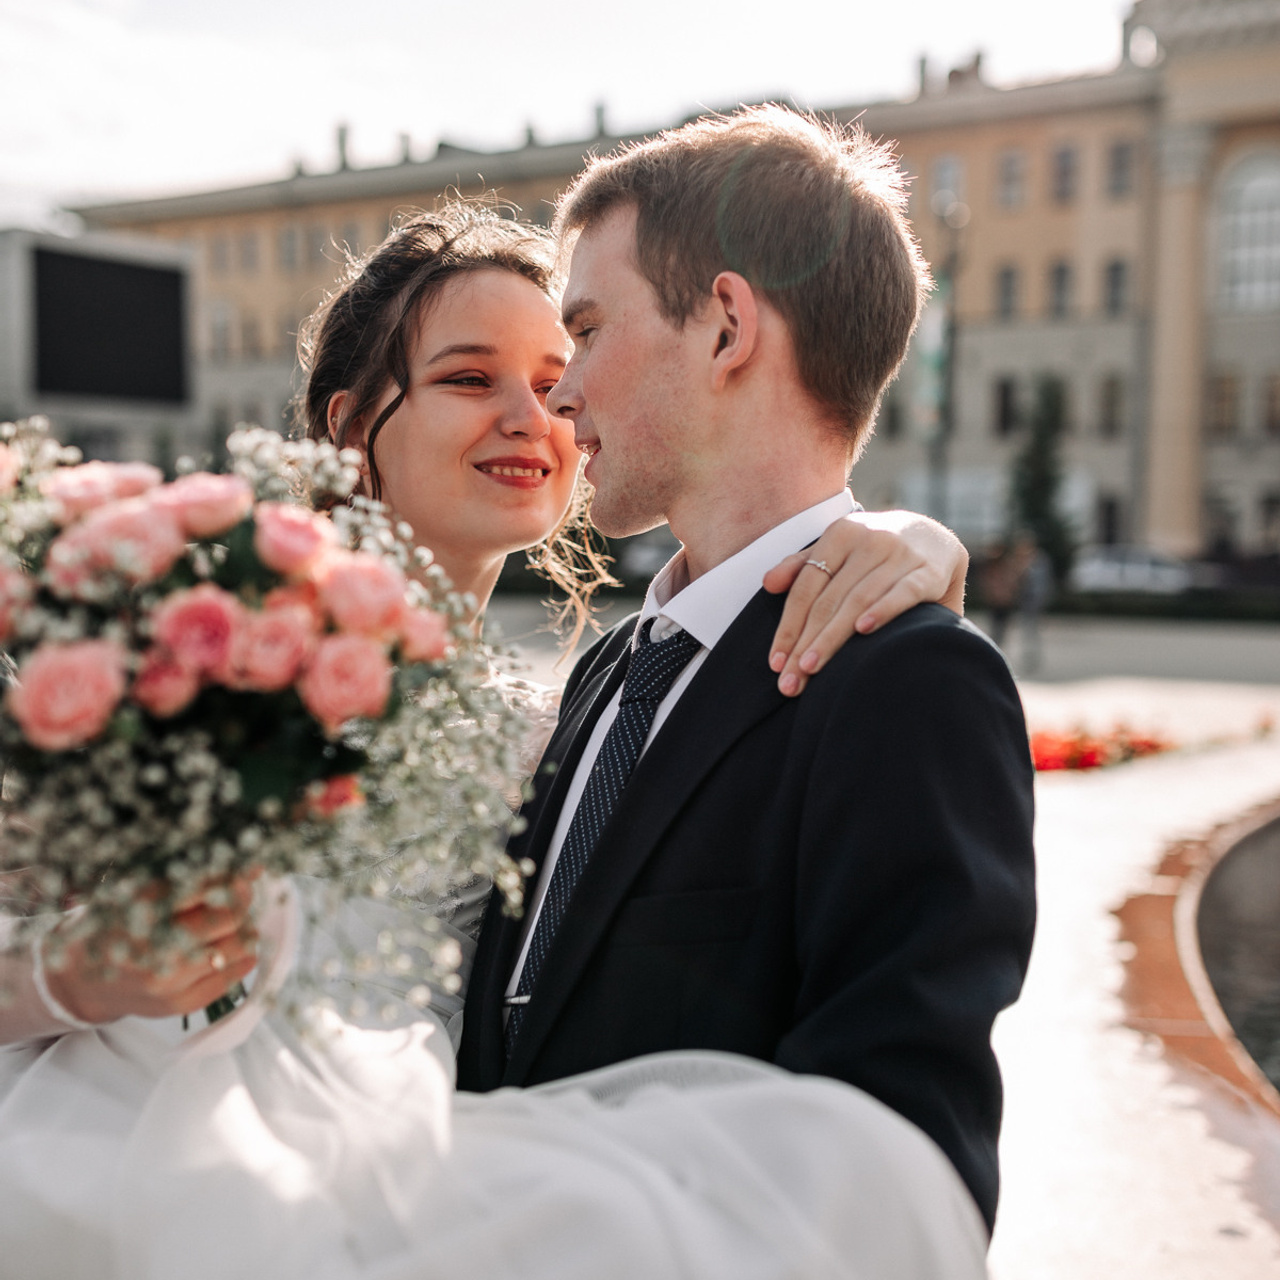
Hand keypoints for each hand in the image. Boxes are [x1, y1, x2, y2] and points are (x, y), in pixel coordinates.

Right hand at [42, 875, 259, 1024]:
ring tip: (231, 921)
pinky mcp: (178, 1005)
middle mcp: (155, 947)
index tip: (245, 868)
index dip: (235, 875)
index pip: (209, 885)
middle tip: (241, 892)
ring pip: (238, 946)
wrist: (80, 979)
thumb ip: (192, 877)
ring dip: (244, 928)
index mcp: (143, 908)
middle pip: (231, 914)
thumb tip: (252, 870)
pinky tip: (229, 946)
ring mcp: (167, 981)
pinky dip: (241, 957)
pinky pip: (231, 978)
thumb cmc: (117, 924)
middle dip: (243, 899)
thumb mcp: (142, 890)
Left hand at [763, 511, 967, 695]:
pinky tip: (863, 630)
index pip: (806, 587)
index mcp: (840, 534)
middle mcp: (869, 540)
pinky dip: (882, 610)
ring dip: (833, 637)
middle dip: (805, 643)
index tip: (775, 663)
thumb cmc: (873, 553)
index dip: (788, 626)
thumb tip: (767, 583)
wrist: (934, 537)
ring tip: (812, 669)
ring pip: (858, 600)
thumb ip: (803, 565)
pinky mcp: (929, 572)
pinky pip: (902, 593)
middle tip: (790, 680)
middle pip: (828, 599)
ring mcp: (900, 554)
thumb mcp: (838, 549)